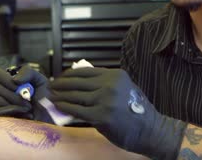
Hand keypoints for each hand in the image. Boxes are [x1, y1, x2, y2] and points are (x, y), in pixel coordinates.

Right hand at [0, 65, 52, 122]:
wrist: (50, 117)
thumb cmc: (44, 100)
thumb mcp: (40, 81)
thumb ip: (27, 72)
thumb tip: (14, 80)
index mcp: (8, 82)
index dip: (5, 78)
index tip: (18, 85)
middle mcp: (0, 93)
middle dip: (15, 95)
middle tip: (28, 100)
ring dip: (17, 104)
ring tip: (28, 108)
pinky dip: (14, 112)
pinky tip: (25, 115)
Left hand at [49, 67, 186, 159]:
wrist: (151, 130)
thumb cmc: (136, 110)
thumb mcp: (124, 88)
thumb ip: (105, 83)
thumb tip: (79, 82)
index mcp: (115, 75)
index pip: (85, 71)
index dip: (69, 74)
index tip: (60, 77)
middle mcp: (110, 85)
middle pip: (77, 82)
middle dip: (61, 83)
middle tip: (51, 85)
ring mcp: (105, 100)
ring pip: (75, 95)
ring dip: (60, 95)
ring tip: (51, 95)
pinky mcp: (100, 116)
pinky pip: (77, 110)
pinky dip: (64, 107)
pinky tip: (58, 106)